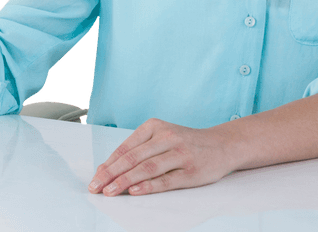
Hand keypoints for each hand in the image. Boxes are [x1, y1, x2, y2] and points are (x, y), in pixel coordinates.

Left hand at [88, 118, 233, 195]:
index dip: (108, 164)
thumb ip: (139, 149)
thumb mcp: (162, 136)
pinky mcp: (190, 171)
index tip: (95, 178)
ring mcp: (179, 153)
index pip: (125, 148)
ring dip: (125, 181)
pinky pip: (165, 179)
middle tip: (96, 187)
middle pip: (132, 158)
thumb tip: (110, 168)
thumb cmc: (186, 142)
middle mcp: (166, 137)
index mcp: (154, 126)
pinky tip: (135, 191)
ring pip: (146, 168)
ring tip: (110, 191)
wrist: (222, 144)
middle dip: (110, 174)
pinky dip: (148, 186)